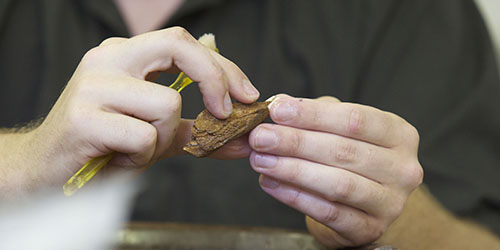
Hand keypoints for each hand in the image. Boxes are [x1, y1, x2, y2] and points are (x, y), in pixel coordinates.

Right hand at [20, 27, 258, 188]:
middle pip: (178, 45)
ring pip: (166, 105)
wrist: (48, 171)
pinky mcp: (83, 117)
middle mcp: (107, 58)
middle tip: (225, 112)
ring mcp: (93, 85)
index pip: (183, 42)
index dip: (222, 65)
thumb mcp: (159, 135)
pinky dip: (141, 158)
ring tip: (137, 150)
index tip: (246, 94)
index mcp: (125, 55)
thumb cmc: (107, 148)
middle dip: (214, 79)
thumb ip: (199, 131)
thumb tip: (243, 140)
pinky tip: (118, 160)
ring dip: (163, 139)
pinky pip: (144, 138)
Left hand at [248, 94, 422, 247]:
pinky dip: (295, 197)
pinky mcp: (370, 229)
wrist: (365, 205)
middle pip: (343, 151)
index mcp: (399, 135)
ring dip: (292, 170)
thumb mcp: (340, 128)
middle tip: (259, 137)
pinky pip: (328, 212)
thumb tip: (278, 104)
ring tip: (260, 160)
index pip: (355, 120)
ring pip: (337, 184)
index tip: (277, 110)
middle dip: (295, 142)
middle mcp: (403, 169)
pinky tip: (271, 183)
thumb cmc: (351, 157)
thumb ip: (313, 114)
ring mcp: (390, 203)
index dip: (313, 114)